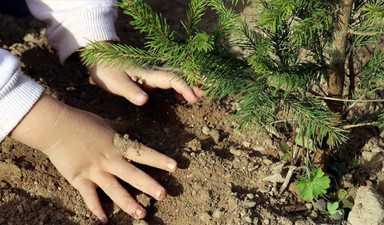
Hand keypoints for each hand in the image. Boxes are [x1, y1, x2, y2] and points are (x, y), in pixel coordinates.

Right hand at [10, 94, 176, 223]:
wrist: (56, 127)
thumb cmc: (82, 122)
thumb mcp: (106, 123)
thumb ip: (119, 129)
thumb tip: (130, 128)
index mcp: (117, 145)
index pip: (143, 153)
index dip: (159, 160)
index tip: (175, 167)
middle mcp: (109, 160)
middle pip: (133, 175)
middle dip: (149, 185)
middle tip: (163, 195)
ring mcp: (95, 171)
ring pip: (115, 190)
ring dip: (129, 204)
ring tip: (141, 214)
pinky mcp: (80, 179)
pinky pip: (90, 197)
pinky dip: (96, 209)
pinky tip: (104, 221)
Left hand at [84, 46, 203, 105]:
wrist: (100, 58)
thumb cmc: (107, 70)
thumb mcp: (115, 83)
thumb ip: (130, 91)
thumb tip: (144, 100)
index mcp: (148, 73)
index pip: (172, 79)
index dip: (185, 87)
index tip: (194, 98)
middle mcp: (155, 71)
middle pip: (181, 74)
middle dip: (197, 81)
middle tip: (211, 90)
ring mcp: (154, 73)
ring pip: (179, 75)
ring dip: (192, 82)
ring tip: (205, 92)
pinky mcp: (151, 76)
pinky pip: (172, 79)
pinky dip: (182, 85)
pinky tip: (183, 95)